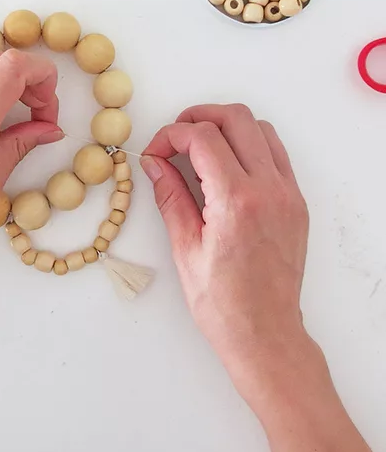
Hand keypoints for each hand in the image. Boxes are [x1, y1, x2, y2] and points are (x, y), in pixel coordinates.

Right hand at [141, 104, 309, 402]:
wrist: (266, 334)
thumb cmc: (223, 302)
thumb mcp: (185, 247)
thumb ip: (170, 195)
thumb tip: (154, 162)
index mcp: (237, 200)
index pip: (202, 137)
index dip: (170, 135)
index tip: (155, 152)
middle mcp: (269, 189)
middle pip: (236, 118)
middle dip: (198, 117)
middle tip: (175, 137)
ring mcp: (288, 194)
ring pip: (261, 129)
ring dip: (227, 127)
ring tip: (199, 148)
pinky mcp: (296, 202)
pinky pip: (276, 154)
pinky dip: (249, 146)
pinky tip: (226, 166)